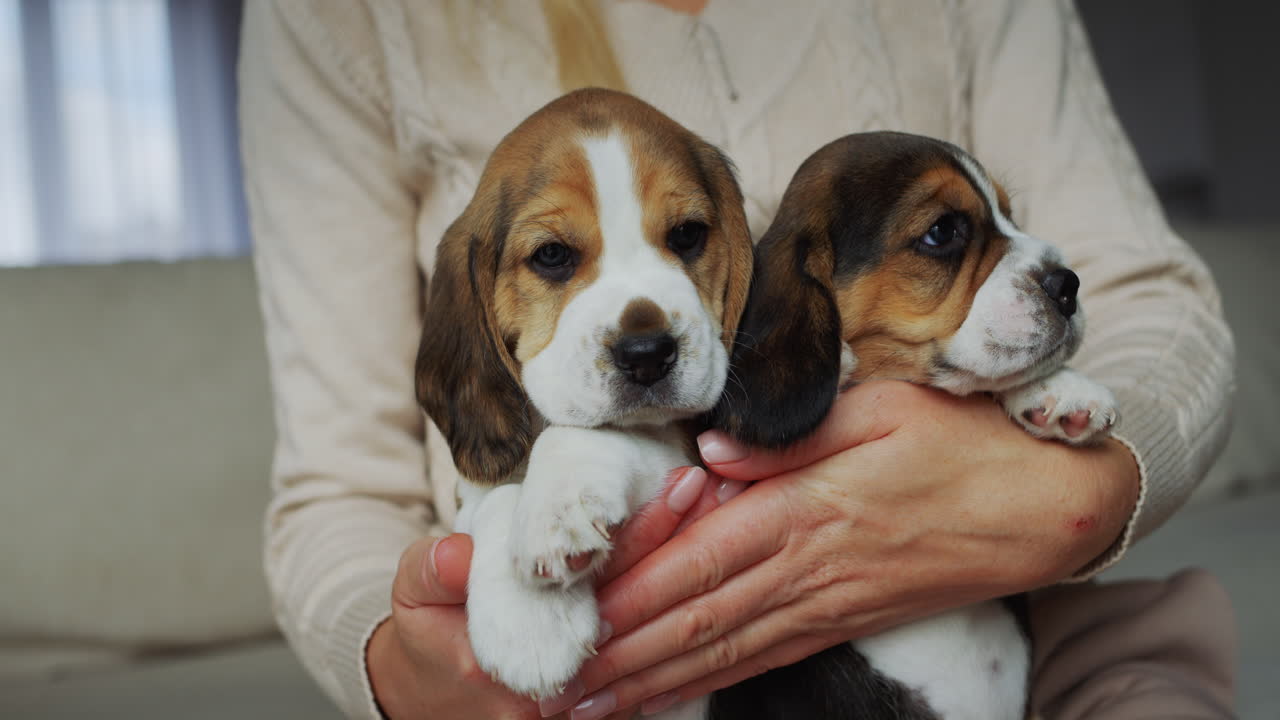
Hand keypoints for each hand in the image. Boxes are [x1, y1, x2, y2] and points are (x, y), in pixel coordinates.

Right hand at [367, 467, 727, 718]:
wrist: (434, 695)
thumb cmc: (430, 632)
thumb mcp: (415, 595)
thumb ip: (433, 573)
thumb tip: (453, 556)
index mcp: (522, 658)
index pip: (597, 588)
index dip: (641, 536)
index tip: (680, 487)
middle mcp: (567, 686)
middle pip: (642, 607)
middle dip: (686, 543)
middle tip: (724, 483)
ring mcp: (589, 698)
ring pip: (655, 626)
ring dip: (692, 566)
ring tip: (727, 501)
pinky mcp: (604, 695)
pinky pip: (653, 640)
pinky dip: (681, 593)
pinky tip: (711, 547)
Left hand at [566, 381, 1139, 718]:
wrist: (1049, 506)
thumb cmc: (965, 442)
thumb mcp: (884, 407)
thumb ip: (793, 434)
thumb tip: (711, 454)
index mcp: (808, 507)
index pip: (700, 560)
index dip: (635, 596)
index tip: (577, 621)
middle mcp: (809, 566)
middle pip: (699, 620)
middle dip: (622, 656)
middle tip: (558, 689)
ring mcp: (829, 602)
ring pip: (725, 650)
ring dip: (654, 681)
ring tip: (593, 707)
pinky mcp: (847, 619)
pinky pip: (767, 658)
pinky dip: (712, 681)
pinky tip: (672, 695)